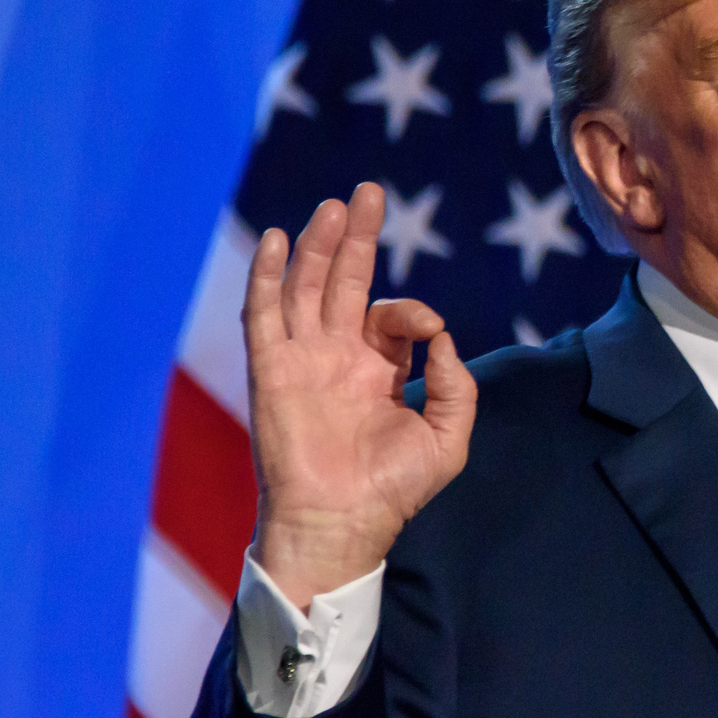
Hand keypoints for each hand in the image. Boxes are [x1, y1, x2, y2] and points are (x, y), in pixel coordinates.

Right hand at [243, 183, 476, 609]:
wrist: (342, 525)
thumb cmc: (393, 491)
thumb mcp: (447, 436)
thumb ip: (454, 382)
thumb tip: (441, 334)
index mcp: (376, 371)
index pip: (390, 316)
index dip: (412, 310)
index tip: (429, 328)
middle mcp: (336, 358)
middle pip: (343, 282)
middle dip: (356, 237)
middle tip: (369, 192)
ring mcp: (301, 361)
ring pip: (306, 288)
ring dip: (317, 245)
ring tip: (334, 205)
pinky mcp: (271, 370)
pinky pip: (264, 314)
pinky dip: (268, 276)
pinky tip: (278, 239)